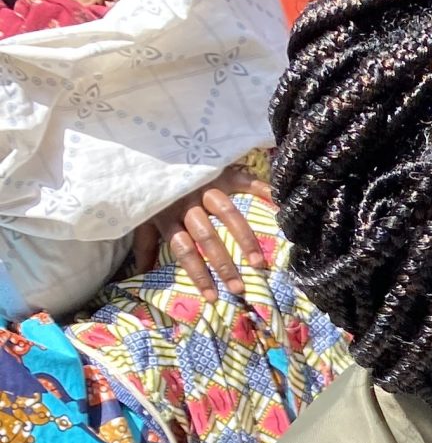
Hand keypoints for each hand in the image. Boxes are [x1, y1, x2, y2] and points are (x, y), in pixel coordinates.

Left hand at [131, 172, 270, 297]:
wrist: (152, 145)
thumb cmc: (153, 189)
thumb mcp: (143, 216)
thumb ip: (145, 244)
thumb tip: (141, 274)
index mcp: (168, 215)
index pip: (184, 250)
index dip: (198, 273)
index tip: (213, 297)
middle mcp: (188, 202)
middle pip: (207, 237)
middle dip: (223, 264)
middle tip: (239, 288)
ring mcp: (207, 185)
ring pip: (228, 213)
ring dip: (244, 239)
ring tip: (258, 262)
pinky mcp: (222, 170)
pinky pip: (244, 180)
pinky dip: (263, 190)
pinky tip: (278, 206)